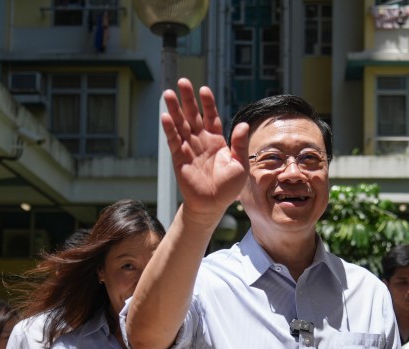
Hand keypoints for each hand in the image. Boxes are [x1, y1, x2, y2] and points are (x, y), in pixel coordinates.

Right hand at [161, 79, 249, 222]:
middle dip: (188, 99)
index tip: (204, 90)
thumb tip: (243, 124)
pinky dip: (170, 130)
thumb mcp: (240, 165)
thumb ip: (240, 145)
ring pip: (181, 125)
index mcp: (217, 140)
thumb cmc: (228, 188)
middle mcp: (201, 141)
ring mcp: (189, 148)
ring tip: (168, 93)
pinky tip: (166, 117)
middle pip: (193, 115)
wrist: (212, 205)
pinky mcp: (179, 159)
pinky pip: (174, 141)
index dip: (208, 103)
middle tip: (182, 81)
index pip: (211, 116)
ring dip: (174, 109)